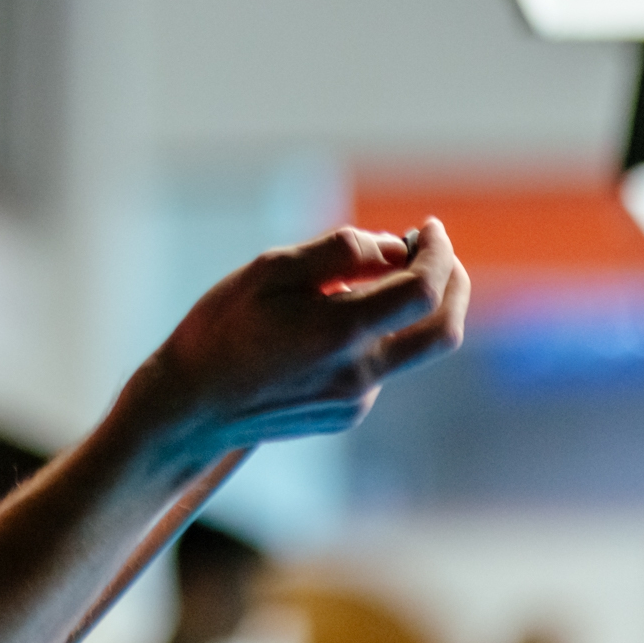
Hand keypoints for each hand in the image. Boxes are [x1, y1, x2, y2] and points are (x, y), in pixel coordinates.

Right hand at [134, 218, 467, 453]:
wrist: (190, 405)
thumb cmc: (221, 327)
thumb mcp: (268, 270)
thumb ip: (337, 253)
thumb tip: (392, 247)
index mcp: (341, 332)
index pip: (423, 290)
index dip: (436, 252)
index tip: (426, 228)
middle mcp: (360, 374)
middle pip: (443, 331)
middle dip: (453, 284)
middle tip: (435, 252)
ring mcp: (356, 400)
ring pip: (410, 348)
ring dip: (411, 308)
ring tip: (374, 276)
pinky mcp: (346, 414)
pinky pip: (380, 367)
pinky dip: (377, 333)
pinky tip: (334, 319)